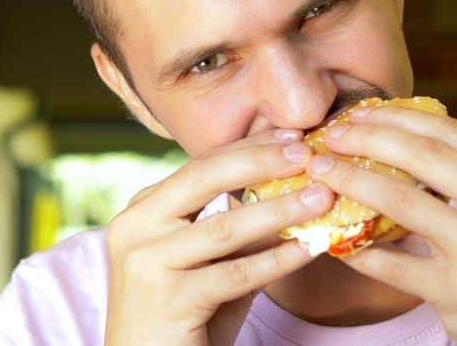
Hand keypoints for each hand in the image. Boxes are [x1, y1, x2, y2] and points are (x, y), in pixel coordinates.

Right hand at [104, 129, 334, 345]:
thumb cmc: (184, 318)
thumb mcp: (210, 262)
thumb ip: (239, 229)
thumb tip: (296, 188)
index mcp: (142, 211)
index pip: (201, 165)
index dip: (249, 147)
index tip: (293, 136)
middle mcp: (135, 229)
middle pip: (204, 178)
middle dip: (261, 161)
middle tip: (308, 153)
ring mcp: (146, 264)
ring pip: (225, 227)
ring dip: (280, 210)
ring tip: (321, 198)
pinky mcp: (166, 300)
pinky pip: (234, 274)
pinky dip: (277, 260)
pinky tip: (309, 249)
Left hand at [313, 105, 456, 345]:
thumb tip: (405, 143)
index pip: (447, 128)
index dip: (393, 116)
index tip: (356, 114)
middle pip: (420, 152)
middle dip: (363, 137)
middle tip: (326, 136)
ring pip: (399, 199)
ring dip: (348, 180)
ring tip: (317, 173)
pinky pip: (390, 263)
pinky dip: (353, 247)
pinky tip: (330, 239)